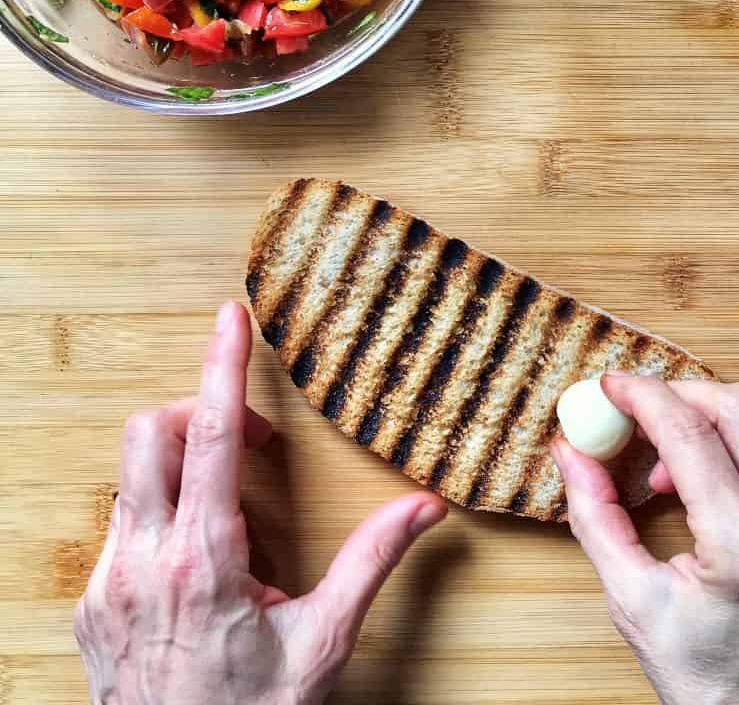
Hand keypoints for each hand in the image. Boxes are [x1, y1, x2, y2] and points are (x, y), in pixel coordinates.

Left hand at [74, 300, 446, 704]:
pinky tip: (198, 551)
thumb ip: (372, 562)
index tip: (228, 318)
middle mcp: (142, 563)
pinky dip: (159, 510)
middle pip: (150, 435)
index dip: (221, 366)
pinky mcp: (91, 606)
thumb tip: (425, 507)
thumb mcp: (323, 642)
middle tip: (245, 438)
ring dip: (178, 463)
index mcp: (203, 561)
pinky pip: (119, 525)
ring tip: (230, 501)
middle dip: (195, 410)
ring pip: (129, 478)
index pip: (208, 436)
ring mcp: (107, 584)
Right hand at [552, 375, 738, 704]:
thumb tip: (571, 455)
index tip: (607, 386)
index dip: (643, 396)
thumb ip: (597, 519)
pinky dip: (730, 446)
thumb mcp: (635, 607)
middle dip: (682, 392)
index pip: (692, 434)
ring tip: (657, 462)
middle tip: (635, 409)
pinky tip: (692, 482)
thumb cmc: (714, 691)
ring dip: (707, 418)